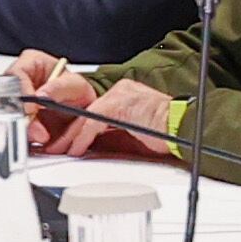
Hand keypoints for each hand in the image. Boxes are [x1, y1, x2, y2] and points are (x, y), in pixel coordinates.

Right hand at [12, 55, 97, 152]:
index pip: (15, 74)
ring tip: (43, 136)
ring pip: (7, 114)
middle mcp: (17, 80)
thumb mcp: (76, 85)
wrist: (81, 107)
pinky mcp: (15, 116)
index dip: (21, 92)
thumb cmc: (76, 90)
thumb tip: (41, 96)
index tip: (32, 109)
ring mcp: (14, 99)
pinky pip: (12, 126)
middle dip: (21, 116)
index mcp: (29, 63)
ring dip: (24, 128)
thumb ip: (59, 88)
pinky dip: (25, 135)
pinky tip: (37, 139)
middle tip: (38, 130)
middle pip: (6, 96)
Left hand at [42, 79, 179, 160]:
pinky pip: (93, 123)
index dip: (75, 127)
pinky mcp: (118, 105)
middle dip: (67, 132)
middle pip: (84, 113)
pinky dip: (82, 138)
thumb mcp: (132, 134)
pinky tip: (75, 149)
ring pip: (85, 117)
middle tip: (54, 146)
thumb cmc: (165, 133)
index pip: (91, 111)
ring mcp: (118, 96)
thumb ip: (111, 136)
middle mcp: (118, 91)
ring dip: (69, 137)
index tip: (63, 141)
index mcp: (121, 95)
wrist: (186, 128)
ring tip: (58, 150)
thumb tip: (89, 148)